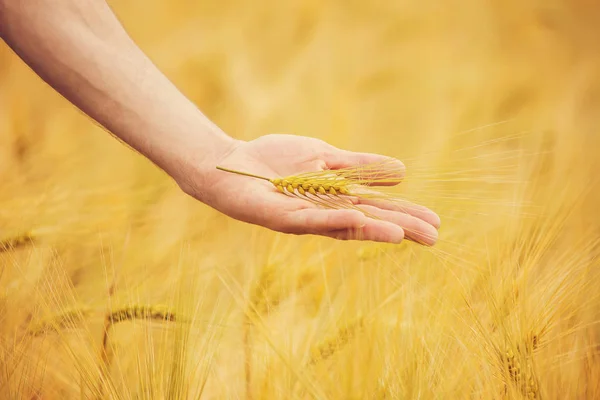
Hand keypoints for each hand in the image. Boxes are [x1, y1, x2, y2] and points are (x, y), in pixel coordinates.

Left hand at [182, 134, 439, 244]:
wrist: (230, 164)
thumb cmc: (274, 160)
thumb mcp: (324, 156)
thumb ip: (358, 166)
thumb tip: (401, 173)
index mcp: (335, 199)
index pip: (377, 208)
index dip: (405, 215)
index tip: (436, 222)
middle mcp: (323, 212)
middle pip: (367, 220)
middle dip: (399, 227)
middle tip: (434, 238)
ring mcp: (303, 217)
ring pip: (343, 224)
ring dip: (372, 229)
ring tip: (402, 235)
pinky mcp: (281, 216)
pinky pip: (310, 218)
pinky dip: (333, 218)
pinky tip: (354, 218)